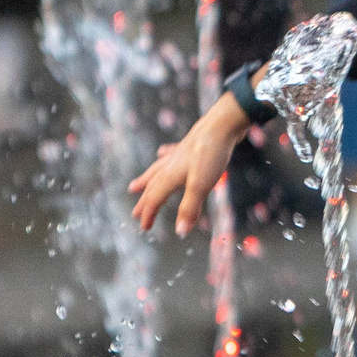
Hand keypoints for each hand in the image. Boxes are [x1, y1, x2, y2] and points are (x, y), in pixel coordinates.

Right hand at [129, 91, 251, 235]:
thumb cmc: (211, 155)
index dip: (149, 214)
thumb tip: (180, 232)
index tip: (144, 228)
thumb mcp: (201, 186)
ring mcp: (179, 154)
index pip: (155, 199)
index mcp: (170, 176)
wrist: (222, 125)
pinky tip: (162, 152)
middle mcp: (170, 165)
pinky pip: (171, 154)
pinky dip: (164, 156)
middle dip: (144, 201)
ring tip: (135, 185)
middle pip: (152, 186)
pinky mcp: (190, 146)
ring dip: (146, 180)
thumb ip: (189, 208)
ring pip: (157, 170)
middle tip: (134, 213)